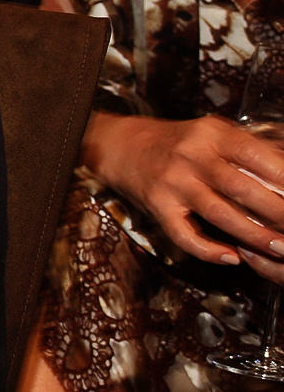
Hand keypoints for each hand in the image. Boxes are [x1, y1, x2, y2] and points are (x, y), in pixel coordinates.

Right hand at [86, 112, 283, 280]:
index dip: (282, 176)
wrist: (123, 145)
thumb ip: (249, 150)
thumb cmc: (179, 142)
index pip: (253, 154)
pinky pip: (185, 235)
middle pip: (241, 187)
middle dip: (277, 212)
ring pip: (219, 214)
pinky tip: (231, 257)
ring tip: (279, 248)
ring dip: (253, 235)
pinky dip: (209, 251)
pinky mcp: (158, 206)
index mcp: (211, 135)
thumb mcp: (214, 133)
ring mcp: (173, 182)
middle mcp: (191, 156)